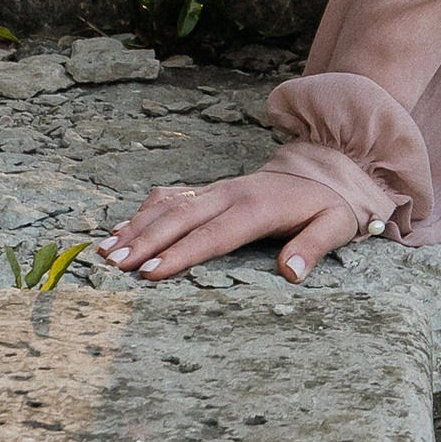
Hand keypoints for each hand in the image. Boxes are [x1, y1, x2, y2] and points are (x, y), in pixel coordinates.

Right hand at [100, 166, 363, 283]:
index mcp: (259, 207)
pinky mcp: (208, 190)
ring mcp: (216, 189)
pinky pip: (171, 197)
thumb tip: (291, 273)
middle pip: (181, 218)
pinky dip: (143, 212)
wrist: (324, 168)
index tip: (151, 273)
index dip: (182, 253)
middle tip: (113, 265)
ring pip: (169, 205)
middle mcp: (231, 194)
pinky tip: (120, 231)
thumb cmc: (328, 205)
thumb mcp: (336, 225)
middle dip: (145, 241)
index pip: (214, 235)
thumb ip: (314, 247)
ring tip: (104, 252)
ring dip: (136, 227)